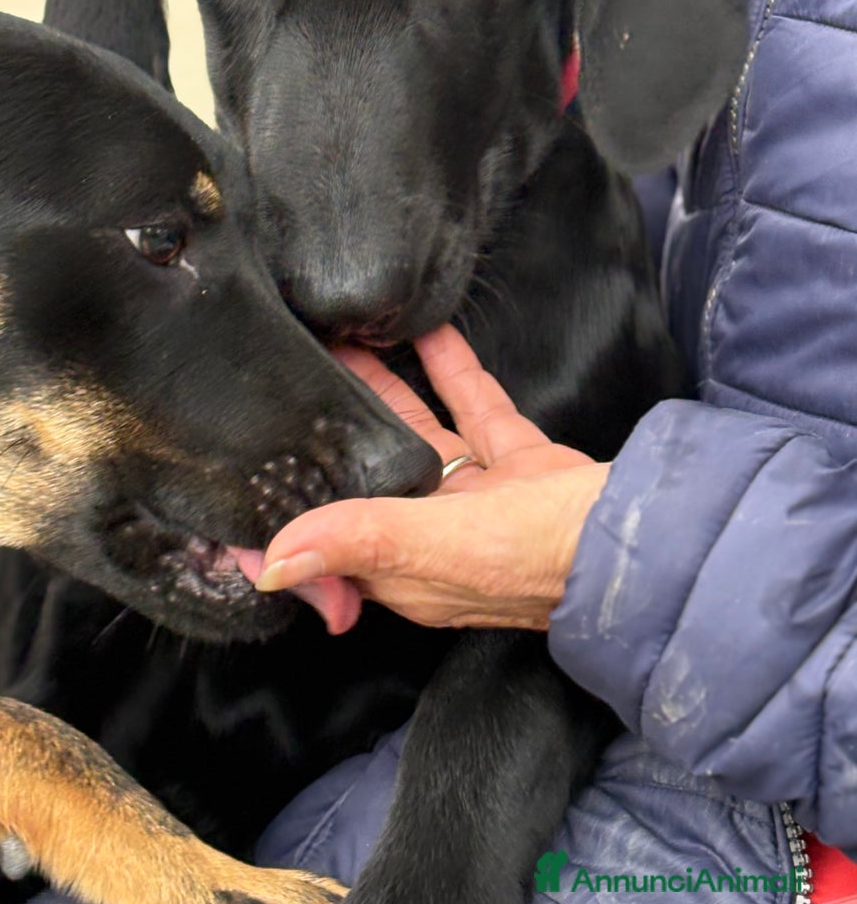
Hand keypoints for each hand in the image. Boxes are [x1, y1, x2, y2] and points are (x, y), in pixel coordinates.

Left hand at [252, 326, 609, 629]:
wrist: (648, 537)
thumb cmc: (546, 556)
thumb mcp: (440, 544)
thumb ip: (358, 539)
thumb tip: (271, 564)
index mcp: (408, 570)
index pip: (330, 536)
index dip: (294, 502)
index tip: (255, 461)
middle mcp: (438, 538)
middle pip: (370, 472)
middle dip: (335, 427)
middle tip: (299, 372)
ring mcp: (484, 502)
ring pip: (420, 434)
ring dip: (388, 387)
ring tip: (351, 338)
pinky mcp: (523, 467)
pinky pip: (477, 411)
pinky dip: (453, 371)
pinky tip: (432, 332)